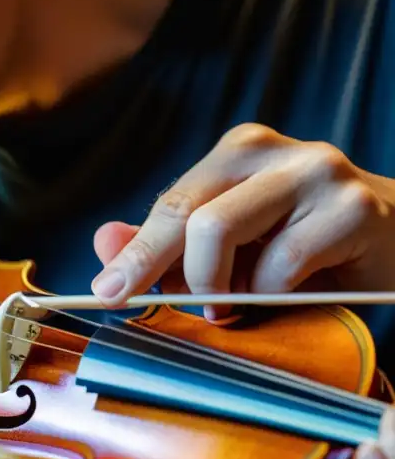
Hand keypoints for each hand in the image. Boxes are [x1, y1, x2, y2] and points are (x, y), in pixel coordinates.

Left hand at [90, 123, 394, 316]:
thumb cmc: (307, 247)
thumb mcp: (233, 246)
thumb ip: (169, 244)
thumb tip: (105, 244)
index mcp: (238, 151)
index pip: (171, 203)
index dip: (135, 252)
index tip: (105, 292)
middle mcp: (273, 151)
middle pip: (187, 211)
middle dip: (155, 267)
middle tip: (146, 305)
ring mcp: (317, 173)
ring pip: (220, 230)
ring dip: (214, 286)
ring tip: (226, 307)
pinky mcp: (354, 208)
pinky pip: (281, 263)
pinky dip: (267, 293)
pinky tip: (279, 297)